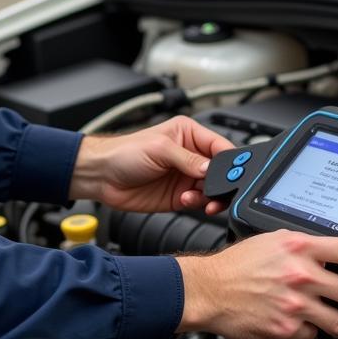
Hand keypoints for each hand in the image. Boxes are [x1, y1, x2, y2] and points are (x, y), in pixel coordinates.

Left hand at [68, 116, 234, 213]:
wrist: (101, 176)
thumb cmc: (123, 152)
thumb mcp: (159, 148)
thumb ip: (187, 159)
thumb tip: (211, 168)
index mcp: (188, 134)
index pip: (219, 145)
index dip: (230, 159)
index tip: (235, 172)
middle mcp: (190, 155)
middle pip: (220, 170)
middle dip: (223, 181)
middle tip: (221, 190)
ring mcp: (185, 177)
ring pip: (212, 189)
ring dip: (210, 196)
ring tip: (198, 197)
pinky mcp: (179, 196)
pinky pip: (199, 202)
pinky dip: (199, 204)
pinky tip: (187, 201)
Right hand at [175, 231, 337, 338]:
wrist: (209, 289)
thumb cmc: (237, 263)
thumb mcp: (274, 240)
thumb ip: (305, 247)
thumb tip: (335, 254)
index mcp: (299, 247)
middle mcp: (301, 275)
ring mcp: (295, 305)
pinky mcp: (286, 329)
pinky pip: (313, 335)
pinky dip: (313, 331)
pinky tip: (305, 323)